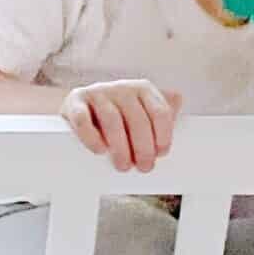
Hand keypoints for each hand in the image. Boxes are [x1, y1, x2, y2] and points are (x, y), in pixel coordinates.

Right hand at [62, 80, 181, 172]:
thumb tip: (178, 100)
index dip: (163, 136)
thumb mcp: (143, 109)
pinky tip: (100, 150)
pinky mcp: (75, 101)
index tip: (160, 155)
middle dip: (143, 148)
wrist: (81, 109)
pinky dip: (91, 137)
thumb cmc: (119, 116)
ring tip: (123, 166)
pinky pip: (83, 119)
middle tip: (143, 167)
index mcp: (142, 89)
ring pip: (112, 121)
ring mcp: (97, 92)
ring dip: (120, 148)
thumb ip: (162, 108)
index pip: (160, 112)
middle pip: (137, 119)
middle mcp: (121, 87)